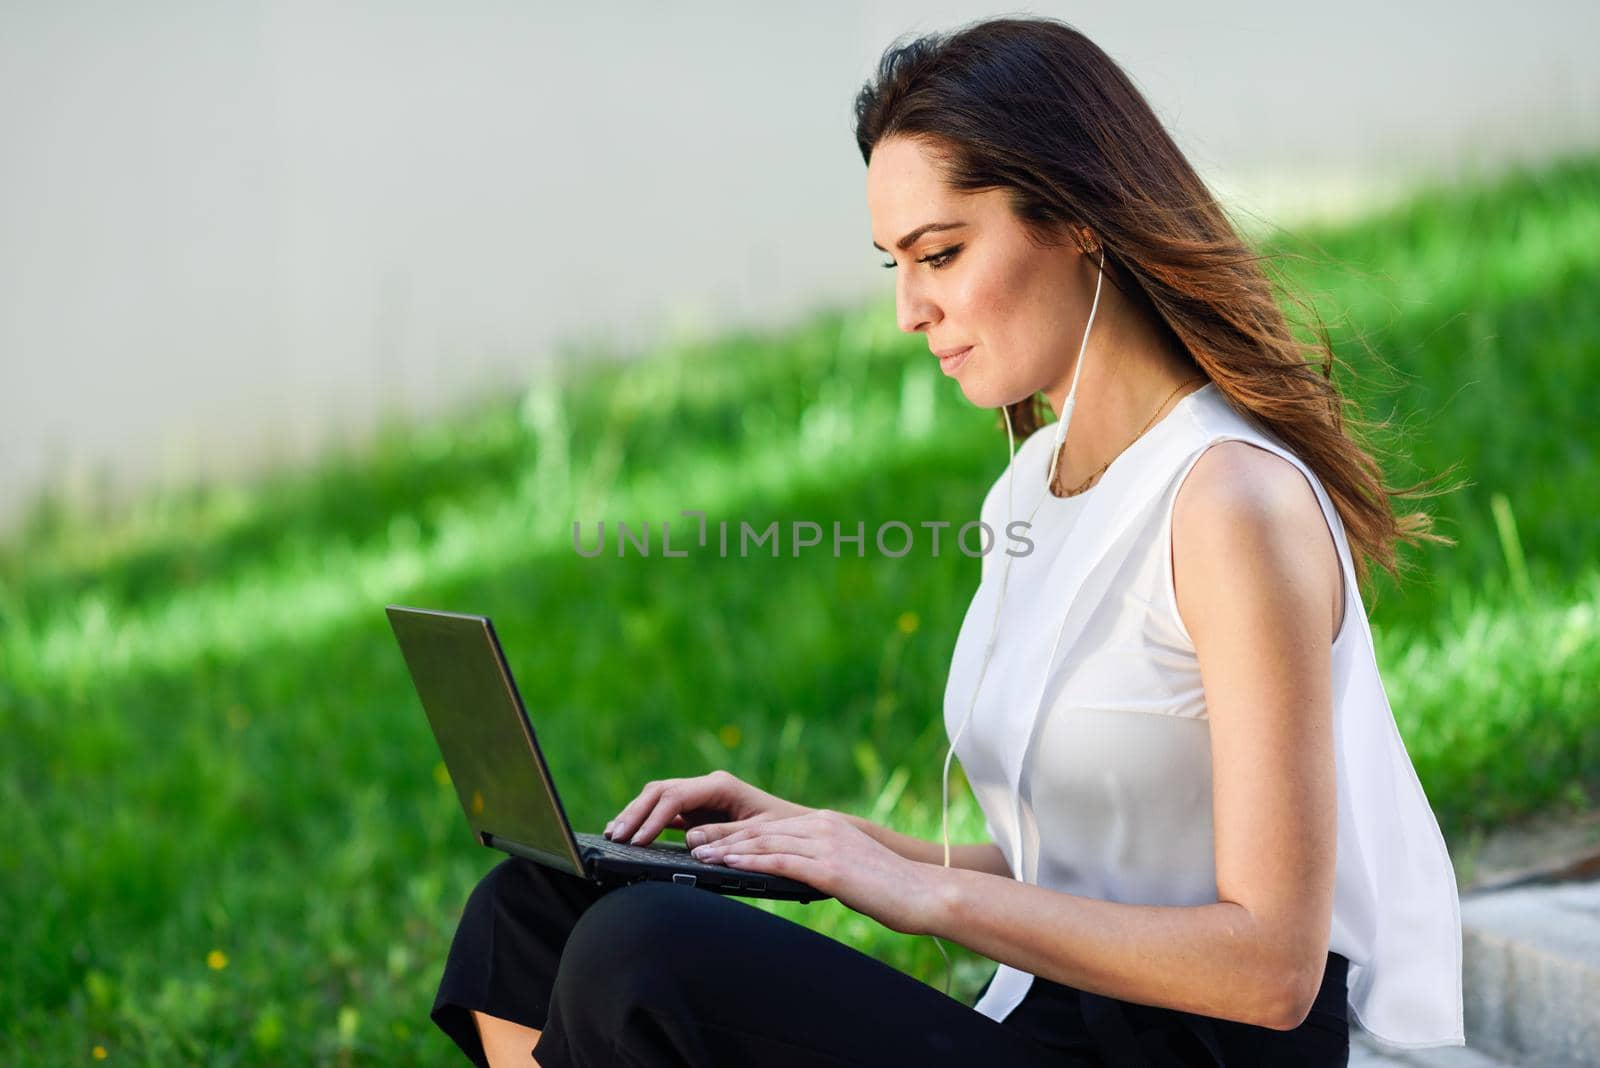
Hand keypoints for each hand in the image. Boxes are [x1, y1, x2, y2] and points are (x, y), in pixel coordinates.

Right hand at [606, 769, 811, 846]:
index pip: (675, 797)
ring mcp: (702, 796)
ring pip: (658, 797)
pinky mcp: (699, 810)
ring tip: (613, 833)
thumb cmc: (786, 832)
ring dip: (635, 813)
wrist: (803, 830)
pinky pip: (666, 810)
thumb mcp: (757, 836)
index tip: (636, 840)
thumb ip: (723, 836)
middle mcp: (708, 785)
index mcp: (721, 786)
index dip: (652, 818)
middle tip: (614, 837)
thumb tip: (688, 839)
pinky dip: (646, 819)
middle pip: (660, 792)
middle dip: (635, 813)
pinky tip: (629, 832)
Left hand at [685, 809, 942, 935]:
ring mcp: (825, 844)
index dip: (735, 830)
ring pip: (765, 843)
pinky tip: (728, 865)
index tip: (709, 835)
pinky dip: (750, 862)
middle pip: (761, 829)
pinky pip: (780, 861)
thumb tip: (794, 877)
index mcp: (826, 825)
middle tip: (691, 840)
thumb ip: (820, 865)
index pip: (770, 825)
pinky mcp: (829, 866)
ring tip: (699, 854)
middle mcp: (822, 827)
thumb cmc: (890, 890)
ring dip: (727, 849)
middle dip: (723, 835)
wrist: (924, 893)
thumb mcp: (849, 869)